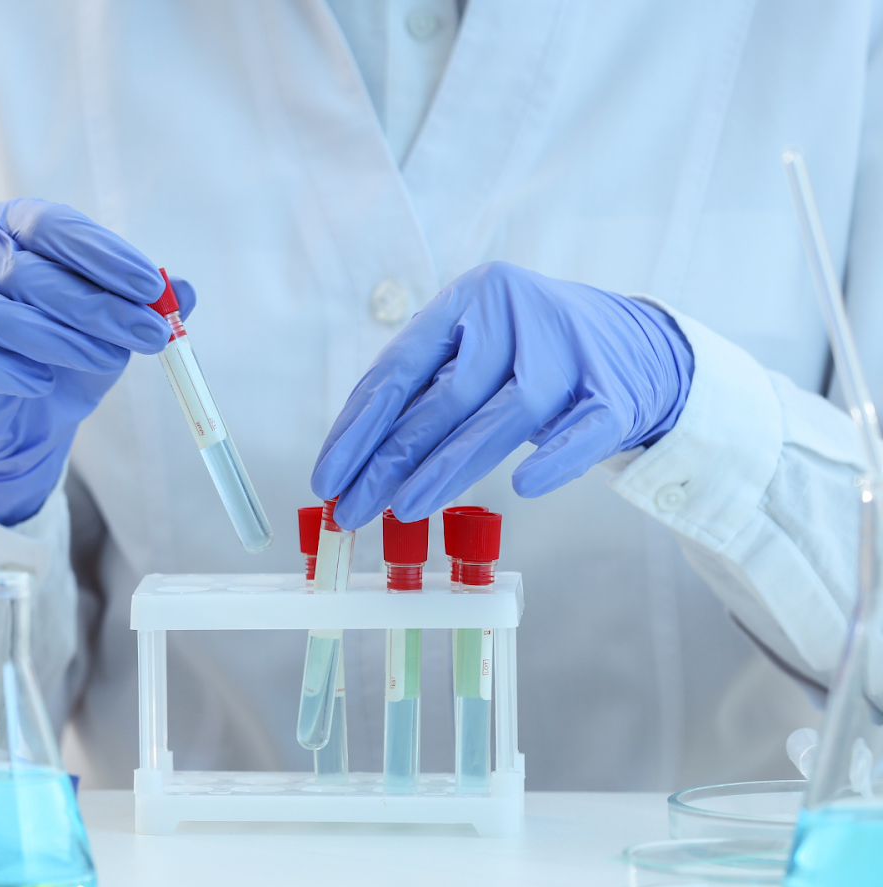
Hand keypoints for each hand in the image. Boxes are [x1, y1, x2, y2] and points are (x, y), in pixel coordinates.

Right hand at [0, 199, 194, 524]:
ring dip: (55, 338)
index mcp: (9, 226)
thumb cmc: (59, 355)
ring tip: (106, 361)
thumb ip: (140, 308)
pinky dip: (2, 370)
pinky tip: (41, 383)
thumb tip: (183, 291)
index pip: (52, 226)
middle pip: (26, 272)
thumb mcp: (107, 330)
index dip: (103, 255)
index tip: (151, 287)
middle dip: (94, 305)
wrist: (14, 422)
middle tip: (146, 334)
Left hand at [311, 262, 693, 529]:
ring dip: (448, 468)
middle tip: (351, 508)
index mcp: (468, 300)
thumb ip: (422, 394)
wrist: (636, 345)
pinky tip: (522, 486)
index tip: (326, 477)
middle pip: (444, 398)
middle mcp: (515, 316)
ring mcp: (570, 351)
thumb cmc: (528, 356)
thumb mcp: (471, 354)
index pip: (399, 368)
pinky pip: (583, 430)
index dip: (358, 427)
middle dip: (389, 461)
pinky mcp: (616, 392)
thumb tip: (355, 465)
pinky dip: (555, 459)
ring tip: (404, 510)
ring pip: (503, 417)